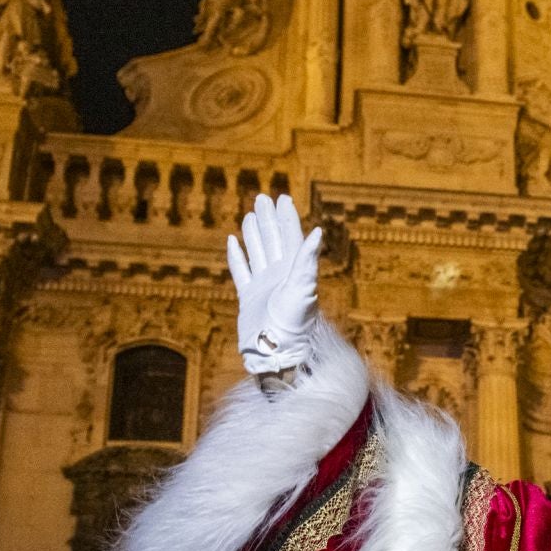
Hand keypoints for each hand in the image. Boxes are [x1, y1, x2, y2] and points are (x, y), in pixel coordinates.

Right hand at [227, 194, 322, 374]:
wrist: (275, 353)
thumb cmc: (293, 324)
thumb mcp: (302, 288)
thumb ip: (307, 259)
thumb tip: (318, 231)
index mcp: (294, 270)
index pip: (291, 236)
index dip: (287, 217)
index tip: (282, 197)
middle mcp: (280, 275)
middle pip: (273, 240)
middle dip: (269, 218)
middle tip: (263, 198)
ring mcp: (263, 286)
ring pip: (258, 252)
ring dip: (254, 233)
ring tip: (251, 215)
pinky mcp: (248, 298)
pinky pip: (241, 271)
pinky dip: (237, 256)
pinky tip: (232, 241)